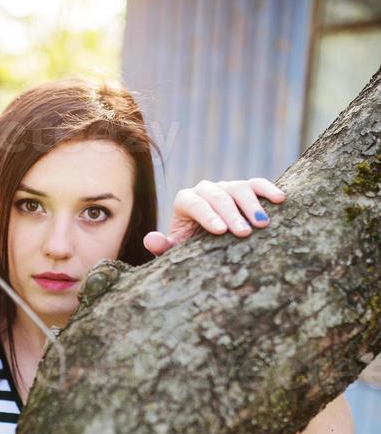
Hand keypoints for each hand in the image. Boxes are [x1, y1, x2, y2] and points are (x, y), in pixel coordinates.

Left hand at [143, 177, 285, 254]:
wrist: (207, 238)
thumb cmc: (191, 247)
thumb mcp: (177, 249)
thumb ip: (164, 246)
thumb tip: (152, 240)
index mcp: (185, 201)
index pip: (194, 203)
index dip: (207, 215)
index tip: (220, 231)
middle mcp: (206, 189)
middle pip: (219, 196)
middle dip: (232, 215)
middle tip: (243, 233)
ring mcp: (226, 186)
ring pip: (239, 188)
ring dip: (251, 205)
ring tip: (262, 224)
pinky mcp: (245, 187)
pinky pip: (256, 184)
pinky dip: (268, 189)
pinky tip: (280, 200)